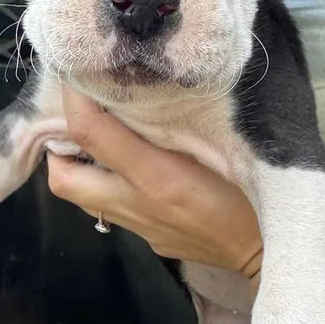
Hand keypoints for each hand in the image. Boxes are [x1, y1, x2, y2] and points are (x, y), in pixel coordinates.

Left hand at [48, 87, 324, 298]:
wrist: (266, 251)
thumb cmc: (250, 189)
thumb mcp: (217, 144)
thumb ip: (173, 120)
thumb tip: (136, 91)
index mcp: (156, 176)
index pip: (89, 132)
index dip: (72, 99)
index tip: (74, 72)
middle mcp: (135, 203)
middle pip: (63, 178)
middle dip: (58, 147)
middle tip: (76, 118)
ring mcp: (137, 226)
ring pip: (80, 197)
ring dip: (78, 166)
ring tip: (97, 138)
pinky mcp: (146, 238)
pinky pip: (107, 209)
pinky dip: (104, 183)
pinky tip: (128, 167)